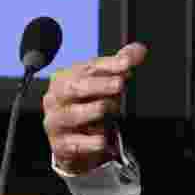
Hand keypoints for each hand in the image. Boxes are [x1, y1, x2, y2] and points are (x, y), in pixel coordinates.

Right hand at [42, 42, 147, 174]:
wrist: (70, 143)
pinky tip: (103, 139)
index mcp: (65, 78)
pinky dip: (91, 141)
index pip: (87, 67)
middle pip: (75, 88)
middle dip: (98, 85)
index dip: (108, 65)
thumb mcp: (101, 85)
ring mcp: (55, 121)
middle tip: (119, 83)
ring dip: (94, 111)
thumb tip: (140, 49)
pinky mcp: (59, 145)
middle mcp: (55, 98)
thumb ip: (120, 65)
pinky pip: (76, 143)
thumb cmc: (86, 106)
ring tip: (110, 109)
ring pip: (72, 114)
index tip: (127, 63)